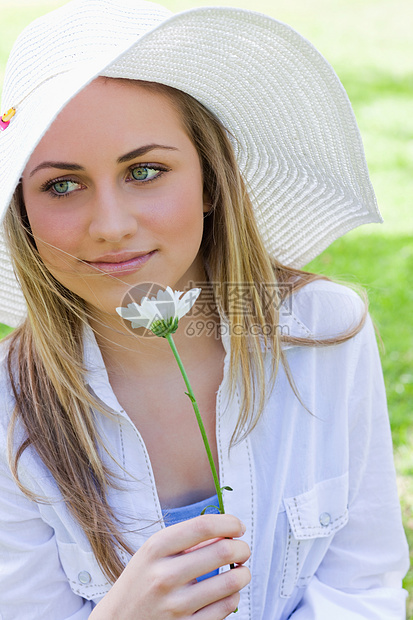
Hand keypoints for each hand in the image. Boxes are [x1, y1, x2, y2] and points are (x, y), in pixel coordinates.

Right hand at [90, 513, 250, 618]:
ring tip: (240, 571)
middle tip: (243, 550)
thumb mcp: (153, 554)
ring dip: (243, 574)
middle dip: (242, 548)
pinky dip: (233, 597)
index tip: (238, 527)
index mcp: (155, 549)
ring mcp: (175, 606)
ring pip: (230, 582)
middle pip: (222, 551)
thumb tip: (226, 533)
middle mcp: (164, 576)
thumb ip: (186, 540)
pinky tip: (227, 592)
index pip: (203, 526)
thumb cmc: (141, 582)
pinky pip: (225, 608)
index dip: (229, 523)